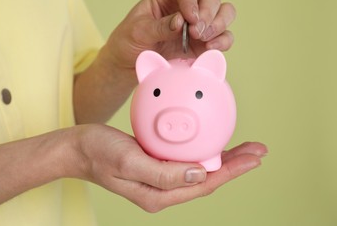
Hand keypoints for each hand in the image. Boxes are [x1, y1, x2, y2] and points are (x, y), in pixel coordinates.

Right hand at [72, 124, 266, 211]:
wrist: (78, 150)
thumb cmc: (98, 153)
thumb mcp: (128, 160)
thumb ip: (163, 173)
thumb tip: (201, 173)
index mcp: (159, 194)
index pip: (205, 183)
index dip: (232, 171)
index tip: (254, 158)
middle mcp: (163, 190)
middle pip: (208, 178)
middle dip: (235, 165)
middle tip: (258, 150)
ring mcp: (160, 179)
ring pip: (200, 170)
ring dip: (223, 159)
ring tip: (244, 148)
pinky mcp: (156, 166)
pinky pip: (187, 161)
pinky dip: (204, 151)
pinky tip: (211, 141)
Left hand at [102, 0, 235, 70]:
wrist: (128, 65)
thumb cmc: (129, 41)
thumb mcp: (138, 32)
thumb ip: (160, 26)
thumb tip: (181, 22)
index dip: (191, 2)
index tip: (190, 18)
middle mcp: (186, 6)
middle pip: (210, 0)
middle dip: (208, 15)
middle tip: (197, 32)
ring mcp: (197, 25)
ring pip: (223, 15)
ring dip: (218, 26)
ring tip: (204, 39)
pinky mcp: (203, 44)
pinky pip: (223, 38)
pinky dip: (222, 42)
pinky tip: (211, 48)